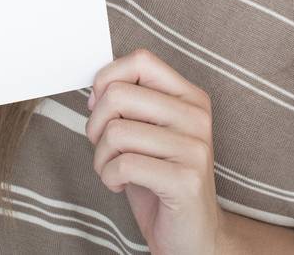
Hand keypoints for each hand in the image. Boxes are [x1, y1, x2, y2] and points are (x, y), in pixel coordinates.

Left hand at [86, 49, 222, 254]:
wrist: (194, 234)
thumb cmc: (161, 179)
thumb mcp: (146, 132)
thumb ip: (127, 104)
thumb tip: (96, 90)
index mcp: (189, 97)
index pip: (140, 60)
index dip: (108, 79)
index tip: (102, 107)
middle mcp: (197, 117)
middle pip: (118, 95)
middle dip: (96, 125)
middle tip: (106, 147)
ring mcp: (195, 148)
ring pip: (115, 132)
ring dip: (101, 157)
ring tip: (115, 169)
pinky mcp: (186, 180)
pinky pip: (123, 165)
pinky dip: (108, 177)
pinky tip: (122, 185)